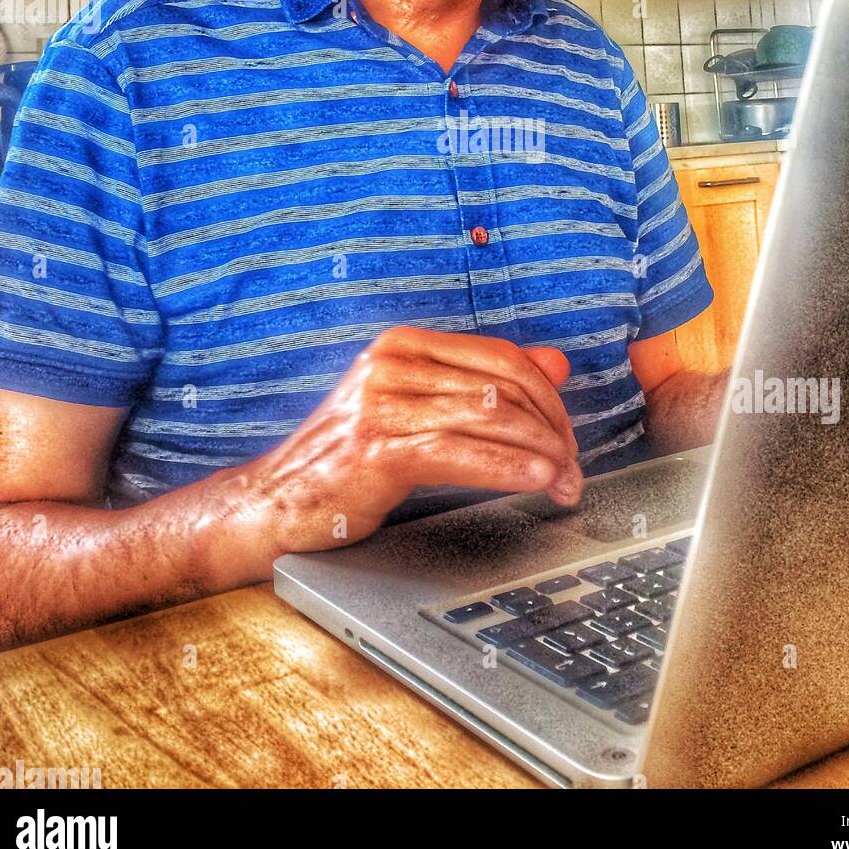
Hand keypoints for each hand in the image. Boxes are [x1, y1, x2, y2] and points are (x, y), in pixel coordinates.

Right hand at [223, 327, 579, 564]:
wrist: (273, 503)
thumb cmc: (347, 461)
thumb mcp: (418, 412)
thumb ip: (482, 385)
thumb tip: (555, 362)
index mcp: (405, 345)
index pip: (501, 357)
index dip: (548, 397)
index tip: (569, 436)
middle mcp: (393, 362)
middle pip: (503, 384)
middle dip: (552, 429)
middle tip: (575, 468)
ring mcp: (381, 402)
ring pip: (489, 416)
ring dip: (539, 454)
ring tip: (565, 482)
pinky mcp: (376, 447)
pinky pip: (459, 451)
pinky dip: (507, 467)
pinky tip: (534, 481)